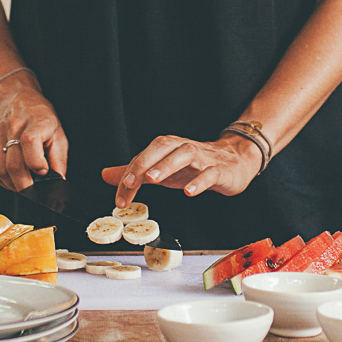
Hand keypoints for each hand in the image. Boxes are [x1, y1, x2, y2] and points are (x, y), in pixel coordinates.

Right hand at [0, 79, 67, 192]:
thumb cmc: (41, 116)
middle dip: (24, 185)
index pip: (29, 143)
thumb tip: (59, 180)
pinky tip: (12, 181)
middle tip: (33, 192)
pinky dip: (2, 180)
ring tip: (23, 187)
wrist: (17, 96)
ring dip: (12, 185)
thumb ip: (59, 158)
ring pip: (0, 169)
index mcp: (35, 122)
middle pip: (13, 164)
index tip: (43, 171)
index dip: (36, 163)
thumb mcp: (58, 132)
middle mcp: (14, 127)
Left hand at [101, 135, 262, 207]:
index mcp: (169, 147)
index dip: (130, 173)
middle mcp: (184, 148)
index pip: (145, 155)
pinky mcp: (220, 170)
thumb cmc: (195, 165)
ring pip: (186, 154)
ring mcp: (204, 158)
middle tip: (130, 181)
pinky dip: (199, 181)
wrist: (235, 162)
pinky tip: (189, 192)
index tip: (120, 195)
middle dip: (145, 162)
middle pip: (163, 146)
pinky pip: (210, 173)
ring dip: (168, 165)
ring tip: (154, 179)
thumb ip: (135, 172)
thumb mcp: (162, 169)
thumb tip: (106, 175)